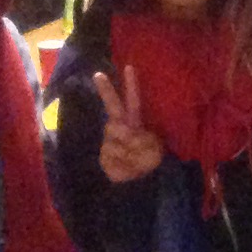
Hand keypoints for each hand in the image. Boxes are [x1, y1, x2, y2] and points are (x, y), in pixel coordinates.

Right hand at [95, 66, 163, 182]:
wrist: (141, 184)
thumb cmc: (149, 161)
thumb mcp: (153, 149)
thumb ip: (140, 139)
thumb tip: (125, 133)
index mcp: (134, 123)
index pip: (133, 101)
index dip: (131, 85)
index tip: (129, 67)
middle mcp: (120, 129)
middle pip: (112, 108)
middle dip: (107, 91)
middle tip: (98, 74)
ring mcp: (109, 142)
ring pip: (114, 138)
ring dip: (127, 149)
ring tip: (136, 160)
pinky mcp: (104, 158)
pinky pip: (111, 155)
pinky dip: (121, 163)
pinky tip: (126, 168)